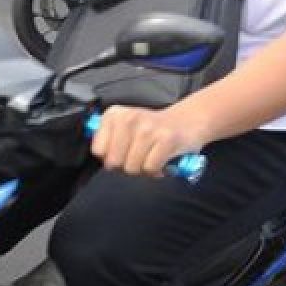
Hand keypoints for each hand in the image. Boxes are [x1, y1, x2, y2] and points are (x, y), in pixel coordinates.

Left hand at [91, 103, 209, 176]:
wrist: (186, 121)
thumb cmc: (151, 130)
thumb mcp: (124, 127)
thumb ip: (107, 140)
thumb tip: (99, 156)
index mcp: (115, 114)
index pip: (98, 150)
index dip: (110, 158)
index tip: (122, 154)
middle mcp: (129, 118)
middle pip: (114, 162)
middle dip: (126, 166)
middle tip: (137, 158)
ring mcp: (148, 128)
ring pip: (132, 167)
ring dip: (142, 170)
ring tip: (150, 158)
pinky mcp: (166, 139)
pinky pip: (150, 168)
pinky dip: (156, 171)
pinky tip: (161, 161)